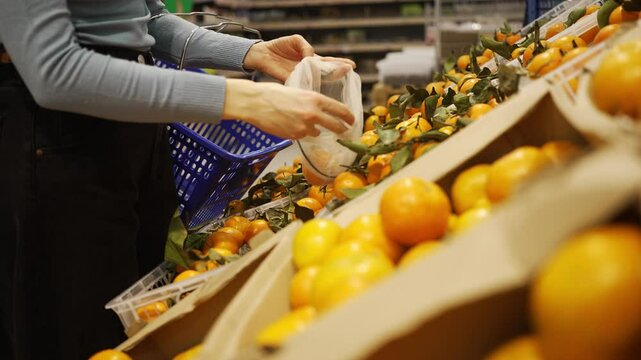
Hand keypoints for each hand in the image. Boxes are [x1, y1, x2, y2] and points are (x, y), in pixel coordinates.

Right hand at [223, 79, 354, 138]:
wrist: (256, 103)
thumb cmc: (273, 93)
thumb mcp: (298, 91)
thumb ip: (312, 101)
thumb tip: (321, 109)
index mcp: (316, 99)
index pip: (341, 110)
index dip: (349, 117)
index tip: (352, 121)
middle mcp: (313, 114)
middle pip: (336, 126)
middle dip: (341, 130)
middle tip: (343, 132)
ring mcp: (304, 127)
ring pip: (317, 132)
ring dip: (313, 129)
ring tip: (299, 121)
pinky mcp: (295, 136)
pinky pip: (302, 136)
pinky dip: (299, 132)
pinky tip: (288, 124)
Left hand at [243, 35, 355, 81]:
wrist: (263, 54)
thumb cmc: (280, 46)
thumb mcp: (296, 40)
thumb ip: (306, 46)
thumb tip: (311, 58)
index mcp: (312, 59)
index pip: (329, 61)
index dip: (340, 63)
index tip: (352, 65)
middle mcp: (309, 69)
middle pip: (327, 71)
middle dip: (338, 71)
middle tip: (349, 72)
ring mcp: (301, 75)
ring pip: (317, 78)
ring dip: (327, 78)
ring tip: (339, 76)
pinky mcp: (291, 80)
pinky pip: (302, 83)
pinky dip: (310, 84)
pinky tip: (320, 86)